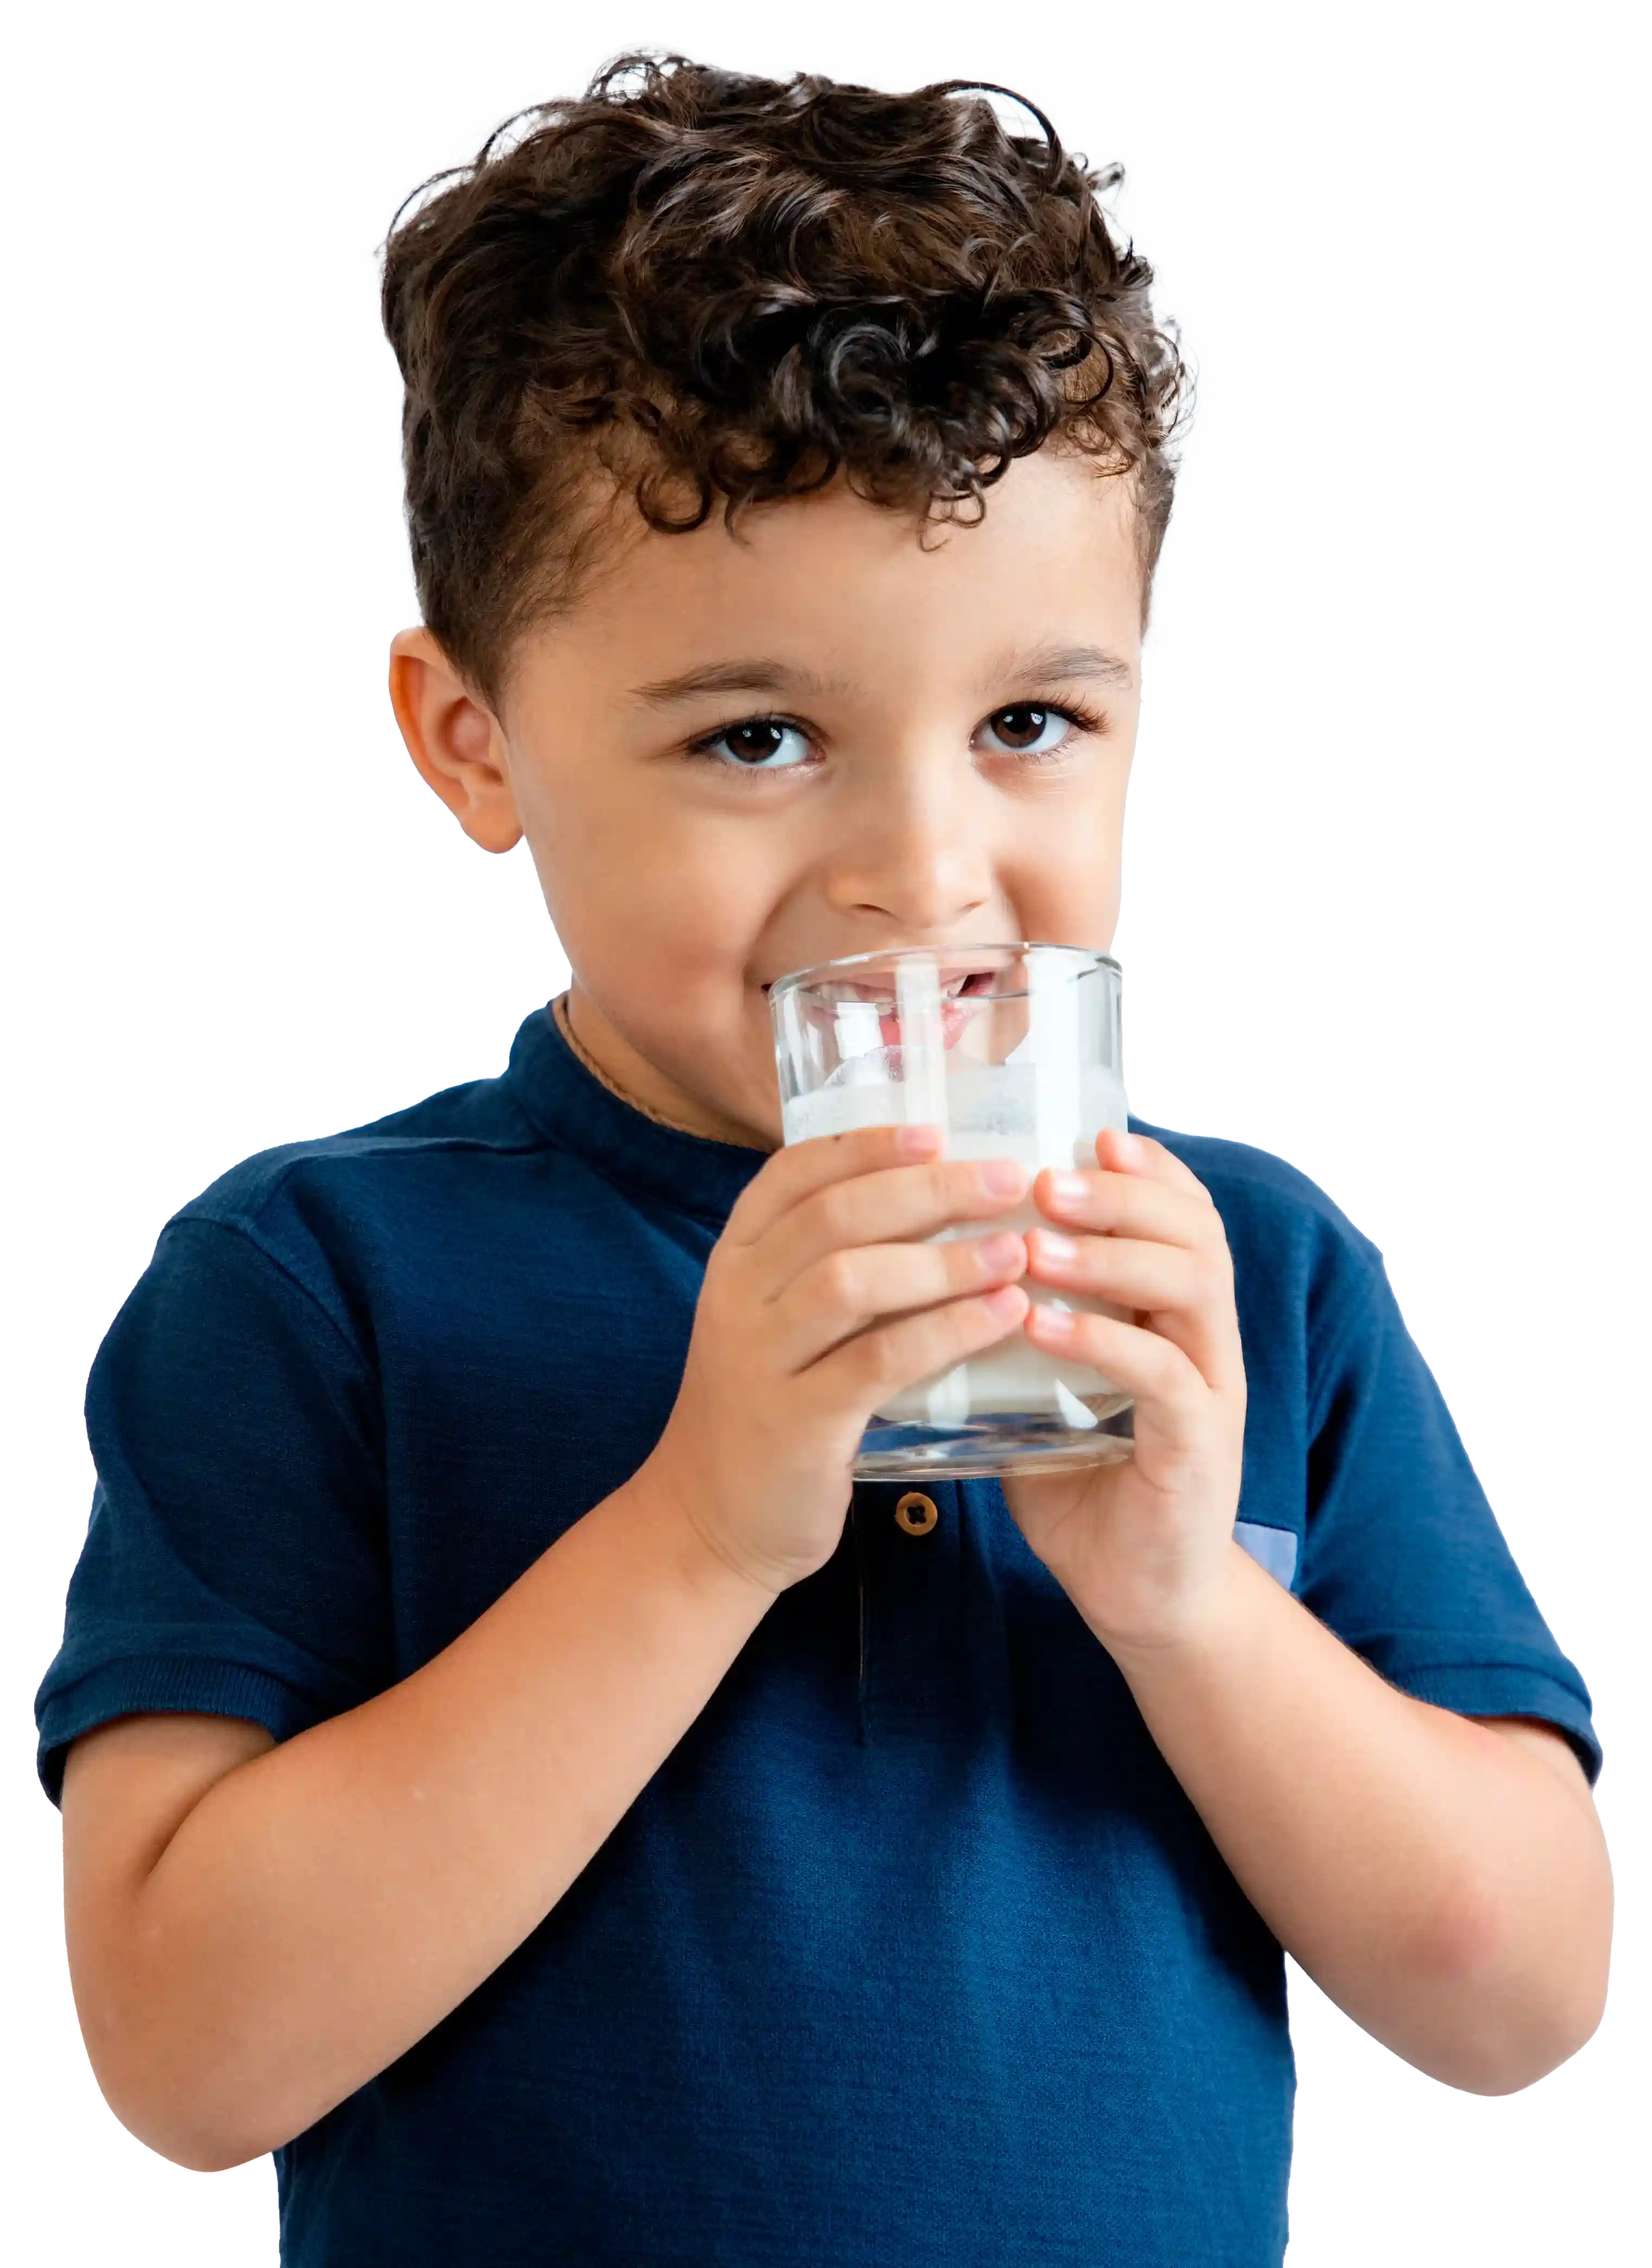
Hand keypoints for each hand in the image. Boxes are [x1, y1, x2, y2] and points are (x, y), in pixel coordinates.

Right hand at [647, 1124, 1031, 1597]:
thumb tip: (937, 1198)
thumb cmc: (769, 1411)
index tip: (936, 1130)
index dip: (865, 1144)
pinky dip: (948, 1331)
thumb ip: (833, 1266)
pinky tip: (1002, 1316)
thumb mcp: (779, 1324)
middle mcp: (738, 1299)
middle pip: (833, 1216)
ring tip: (1016, 1250)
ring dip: (943, 1260)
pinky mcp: (796, 1423)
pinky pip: (879, 1361)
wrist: (708, 1524)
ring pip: (852, 1281)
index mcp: (736, 1260)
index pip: (793, 1175)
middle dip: (925, 1189)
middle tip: (1004, 1178)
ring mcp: (760, 1360)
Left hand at [998, 1126, 1247, 1654]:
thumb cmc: (1084, 1482)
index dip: (1142, 1170)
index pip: (1181, 1213)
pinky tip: (1041, 1323)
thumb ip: (1015, 1324)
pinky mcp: (1198, 1450)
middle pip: (1194, 1232)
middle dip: (1120, 1197)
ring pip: (1189, 1289)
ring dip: (1108, 1257)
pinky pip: (1162, 1376)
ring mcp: (1212, 1392)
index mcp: (1175, 1315)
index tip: (1084, 1134)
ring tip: (1035, 1241)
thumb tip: (934, 1260)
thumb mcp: (1044, 1386)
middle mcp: (1206, 1340)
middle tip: (1045, 1180)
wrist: (1137, 1596)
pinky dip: (1101, 1341)